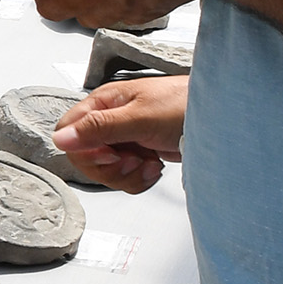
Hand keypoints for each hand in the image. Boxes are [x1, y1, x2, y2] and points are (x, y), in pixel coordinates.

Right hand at [51, 75, 188, 193]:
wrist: (221, 116)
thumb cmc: (186, 104)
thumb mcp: (140, 117)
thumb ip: (99, 128)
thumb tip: (61, 138)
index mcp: (103, 104)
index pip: (69, 133)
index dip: (85, 151)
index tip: (110, 155)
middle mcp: (109, 121)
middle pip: (85, 158)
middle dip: (109, 168)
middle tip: (132, 161)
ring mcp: (124, 139)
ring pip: (106, 171)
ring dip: (127, 175)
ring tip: (148, 162)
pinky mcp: (139, 153)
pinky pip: (125, 177)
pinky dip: (140, 179)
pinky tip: (155, 166)